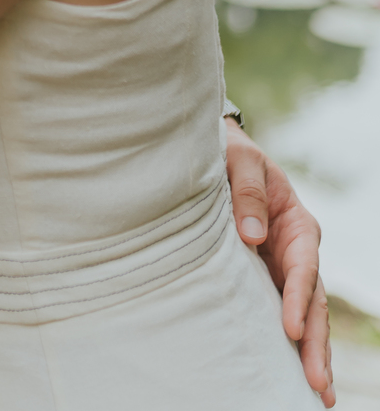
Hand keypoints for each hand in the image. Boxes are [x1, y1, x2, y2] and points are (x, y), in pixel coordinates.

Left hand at [225, 119, 332, 405]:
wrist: (223, 154)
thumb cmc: (232, 154)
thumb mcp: (241, 160)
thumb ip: (247, 192)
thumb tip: (254, 236)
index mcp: (297, 223)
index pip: (303, 266)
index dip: (298, 298)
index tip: (292, 329)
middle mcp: (298, 251)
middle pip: (313, 301)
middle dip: (315, 342)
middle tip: (315, 381)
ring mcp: (286, 270)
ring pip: (306, 316)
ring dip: (313, 352)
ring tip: (319, 393)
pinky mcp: (269, 281)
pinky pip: (285, 315)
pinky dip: (295, 345)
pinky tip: (298, 377)